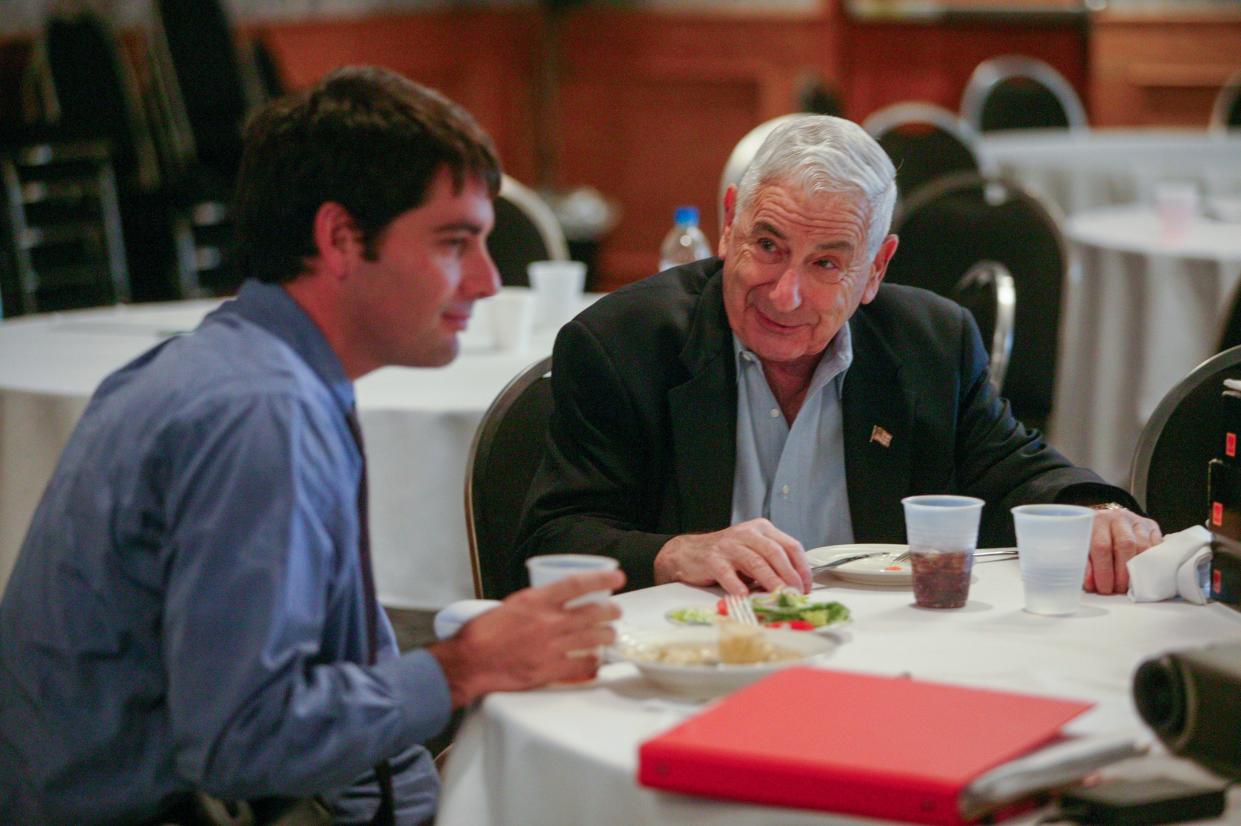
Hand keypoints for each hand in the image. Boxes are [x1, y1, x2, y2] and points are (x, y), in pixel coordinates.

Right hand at [429, 568, 624, 706]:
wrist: (470, 662)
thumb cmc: (482, 633)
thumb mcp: (510, 605)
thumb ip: (535, 604)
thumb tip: (552, 603)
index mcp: (536, 601)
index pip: (577, 584)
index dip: (601, 579)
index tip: (617, 577)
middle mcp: (547, 622)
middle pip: (592, 612)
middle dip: (611, 611)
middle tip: (616, 611)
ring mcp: (551, 647)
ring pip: (593, 639)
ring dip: (608, 636)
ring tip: (611, 635)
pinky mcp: (549, 670)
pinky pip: (581, 666)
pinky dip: (593, 663)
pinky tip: (596, 661)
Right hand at [653, 518, 810, 595]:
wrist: (688, 553)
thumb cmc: (725, 556)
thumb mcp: (752, 552)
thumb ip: (771, 564)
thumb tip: (794, 587)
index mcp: (762, 529)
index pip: (790, 545)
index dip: (802, 567)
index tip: (806, 586)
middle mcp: (747, 534)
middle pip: (776, 553)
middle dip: (790, 576)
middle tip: (796, 593)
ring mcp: (729, 545)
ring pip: (756, 563)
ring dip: (771, 582)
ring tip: (779, 596)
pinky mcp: (713, 559)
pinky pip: (728, 574)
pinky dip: (738, 586)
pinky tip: (745, 597)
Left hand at [1083, 508, 1161, 594]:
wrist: (1106, 522)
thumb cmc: (1092, 538)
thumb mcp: (1083, 549)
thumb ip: (1085, 565)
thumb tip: (1091, 584)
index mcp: (1097, 520)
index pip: (1102, 546)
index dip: (1103, 571)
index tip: (1104, 589)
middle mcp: (1118, 518)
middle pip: (1125, 545)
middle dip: (1122, 573)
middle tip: (1118, 590)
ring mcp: (1137, 521)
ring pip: (1143, 547)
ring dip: (1138, 570)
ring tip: (1130, 585)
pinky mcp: (1152, 527)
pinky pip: (1157, 546)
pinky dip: (1152, 563)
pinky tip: (1143, 574)